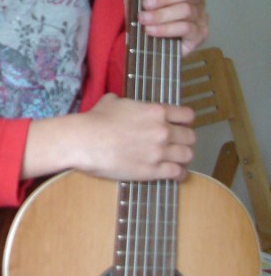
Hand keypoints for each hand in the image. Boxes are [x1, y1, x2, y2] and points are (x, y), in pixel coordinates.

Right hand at [80, 93, 194, 181]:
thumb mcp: (113, 101)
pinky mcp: (153, 170)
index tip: (181, 125)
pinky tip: (176, 173)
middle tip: (178, 143)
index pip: (187, 116)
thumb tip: (123, 104)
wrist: (86, 140)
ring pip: (188, 155)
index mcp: (156, 111)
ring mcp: (159, 152)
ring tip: (178, 159)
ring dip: (183, 157)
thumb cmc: (96, 120)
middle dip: (185, 140)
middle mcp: (163, 131)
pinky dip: (180, 174)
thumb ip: (127, 103)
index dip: (185, 121)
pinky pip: (177, 173)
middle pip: (190, 137)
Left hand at [114, 0, 207, 55]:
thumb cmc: (143, 13)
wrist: (142, 42)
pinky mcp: (198, 34)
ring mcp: (200, 17)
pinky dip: (166, 29)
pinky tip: (152, 31)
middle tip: (145, 4)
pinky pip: (187, 29)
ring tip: (144, 20)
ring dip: (162, 15)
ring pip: (187, 11)